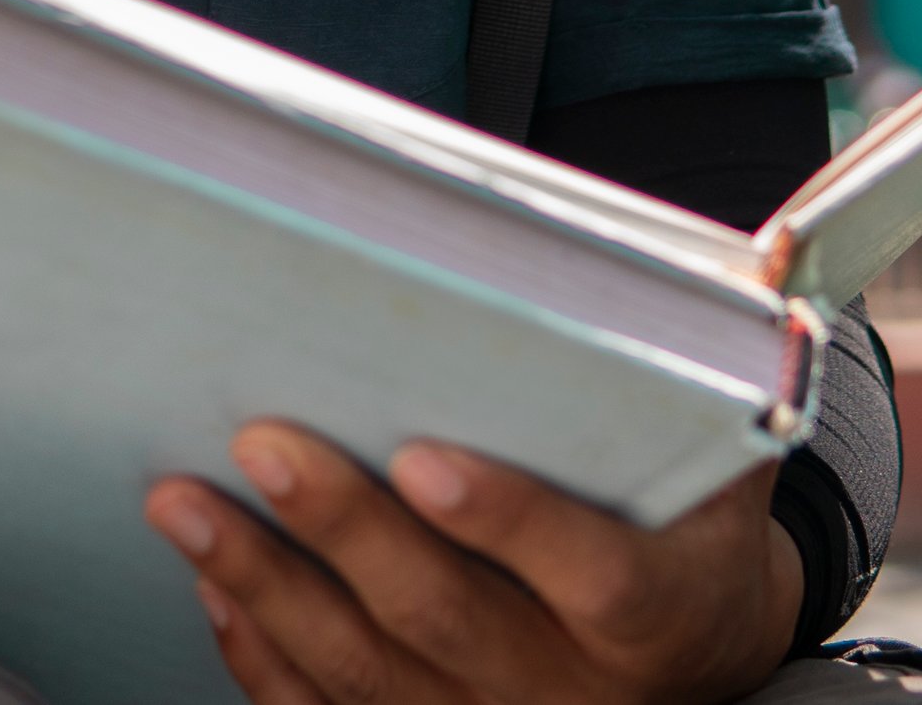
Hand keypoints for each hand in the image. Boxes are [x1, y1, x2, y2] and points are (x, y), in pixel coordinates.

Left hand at [146, 421, 805, 704]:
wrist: (698, 648)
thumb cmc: (688, 524)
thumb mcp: (726, 455)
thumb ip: (713, 371)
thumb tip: (735, 260)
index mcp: (658, 610)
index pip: (595, 576)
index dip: (509, 522)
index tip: (425, 461)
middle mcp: (575, 690)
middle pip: (445, 620)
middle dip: (343, 532)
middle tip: (263, 445)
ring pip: (368, 675)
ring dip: (265, 586)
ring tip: (185, 504)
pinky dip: (264, 657)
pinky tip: (214, 587)